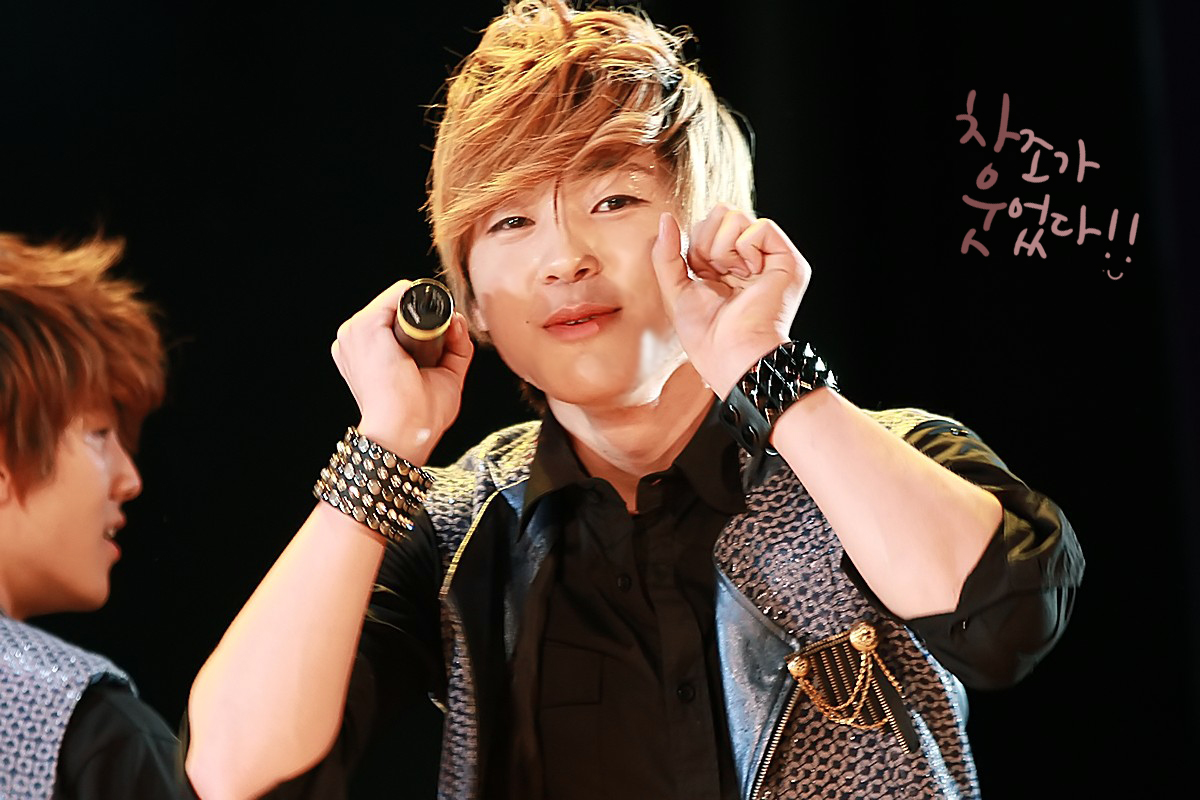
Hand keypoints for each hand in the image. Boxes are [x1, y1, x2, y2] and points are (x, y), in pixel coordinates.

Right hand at [330, 279, 472, 463]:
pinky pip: (399, 293)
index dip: (420, 325)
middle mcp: (353, 339)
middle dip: (424, 317)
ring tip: (435, 339)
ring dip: (424, 310)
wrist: (402, 432)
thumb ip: (455, 348)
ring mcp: (355, 331)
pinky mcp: (366, 326)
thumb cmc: (416, 416)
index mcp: (362, 352)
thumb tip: (459, 321)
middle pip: (395, 308)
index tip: (441, 338)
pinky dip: (421, 299)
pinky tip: (434, 319)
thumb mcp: (443, 377)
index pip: (392, 321)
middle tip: (442, 341)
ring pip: (398, 300)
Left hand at [651, 205, 810, 397]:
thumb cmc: (706, 335)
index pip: (706, 226)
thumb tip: (665, 218)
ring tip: (733, 277)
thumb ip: (666, 254)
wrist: (731, 354)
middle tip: (717, 276)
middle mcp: (749, 258)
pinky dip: (745, 249)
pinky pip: (760, 226)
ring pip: (736, 216)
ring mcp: (769, 258)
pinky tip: (749, 274)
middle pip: (720, 213)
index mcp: (726, 265)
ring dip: (723, 249)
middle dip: (707, 243)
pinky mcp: (787, 260)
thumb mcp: (674, 290)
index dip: (695, 247)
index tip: (702, 277)